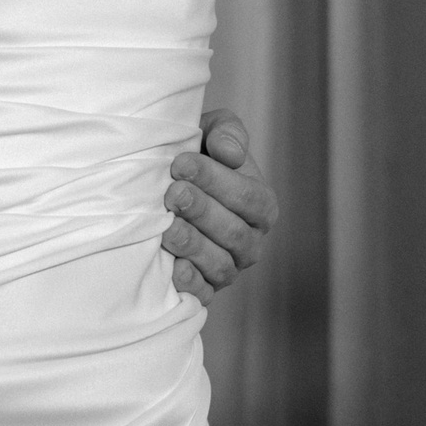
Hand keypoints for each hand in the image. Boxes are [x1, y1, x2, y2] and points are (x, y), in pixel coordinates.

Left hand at [162, 106, 278, 301]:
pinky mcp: (205, 289)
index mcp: (261, 204)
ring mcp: (229, 268)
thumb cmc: (194, 153)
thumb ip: (226, 132)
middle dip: (202, 211)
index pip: (247, 196)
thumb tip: (230, 153)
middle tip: (172, 193)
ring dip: (193, 246)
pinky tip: (172, 268)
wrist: (163, 182)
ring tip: (166, 227)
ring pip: (220, 264)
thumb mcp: (211, 131)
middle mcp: (250, 240)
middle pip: (234, 232)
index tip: (181, 163)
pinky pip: (203, 294)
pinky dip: (189, 284)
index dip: (216, 181)